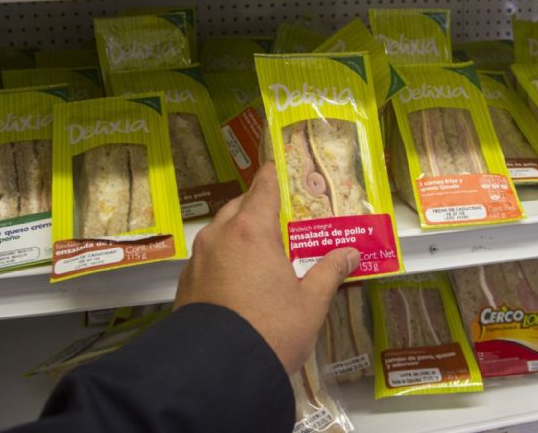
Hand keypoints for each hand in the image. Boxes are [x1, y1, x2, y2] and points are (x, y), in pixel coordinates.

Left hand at [173, 162, 360, 373]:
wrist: (217, 371)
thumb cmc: (270, 329)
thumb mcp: (310, 302)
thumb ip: (330, 271)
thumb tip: (351, 253)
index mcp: (251, 231)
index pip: (263, 188)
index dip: (272, 175)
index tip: (278, 167)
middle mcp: (220, 237)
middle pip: (238, 206)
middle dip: (256, 205)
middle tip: (278, 216)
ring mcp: (198, 260)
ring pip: (219, 232)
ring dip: (237, 232)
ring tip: (259, 249)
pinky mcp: (186, 283)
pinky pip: (208, 257)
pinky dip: (223, 257)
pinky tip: (237, 278)